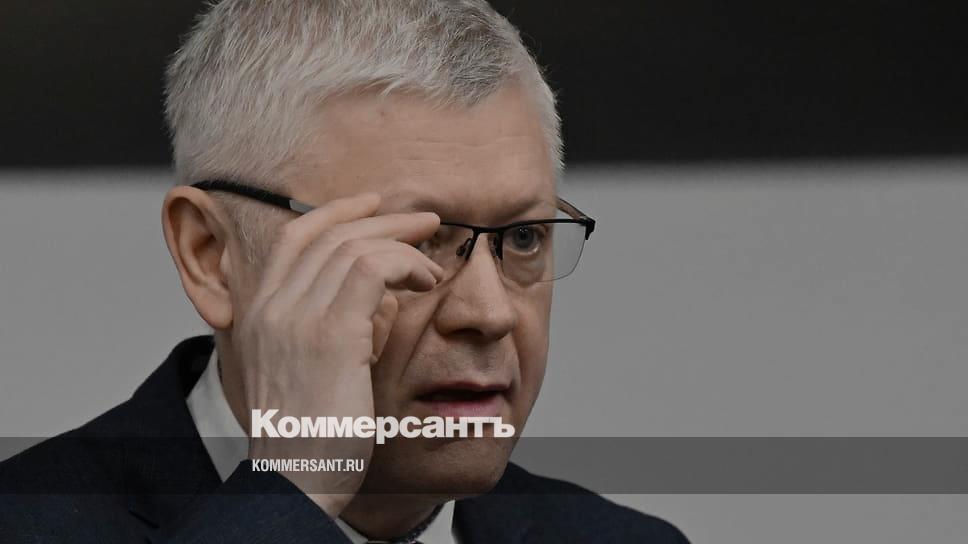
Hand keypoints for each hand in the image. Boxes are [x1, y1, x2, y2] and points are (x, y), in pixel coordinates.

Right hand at [237, 192, 442, 515]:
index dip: (335, 212)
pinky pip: (374, 269)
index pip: (294, 239)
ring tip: (434, 256)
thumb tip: (372, 303)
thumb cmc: (312, 438)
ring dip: (403, 242)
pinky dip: (407, 265)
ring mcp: (296, 318)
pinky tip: (426, 281)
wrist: (297, 482)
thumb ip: (321, 332)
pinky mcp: (331, 334)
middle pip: (327, 234)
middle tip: (424, 220)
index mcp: (258, 315)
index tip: (372, 204)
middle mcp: (270, 308)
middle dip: (381, 218)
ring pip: (354, 245)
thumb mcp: (303, 374)